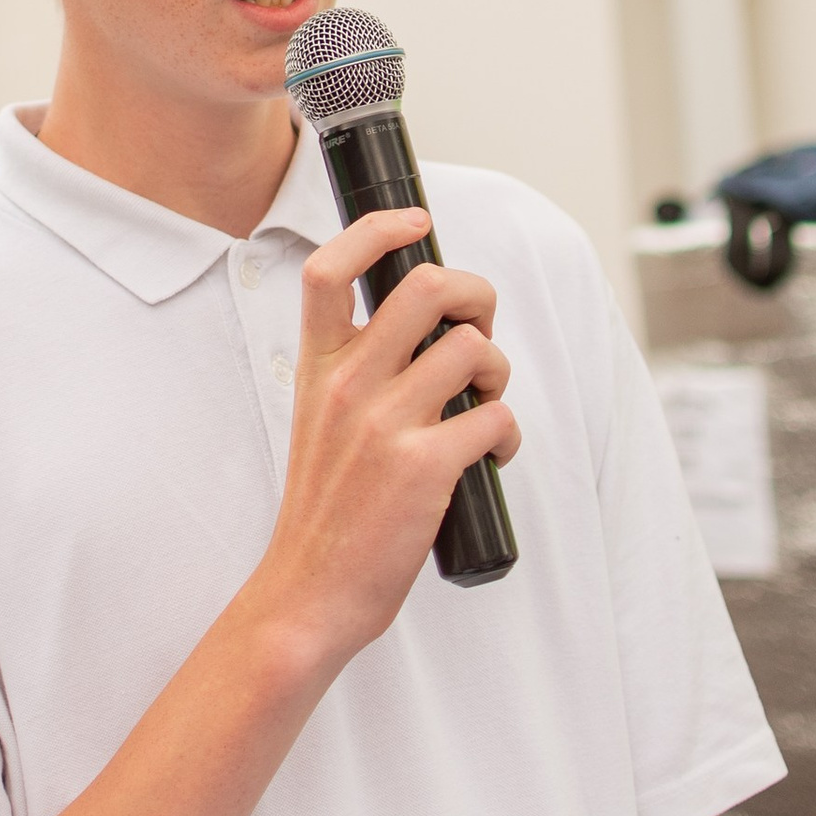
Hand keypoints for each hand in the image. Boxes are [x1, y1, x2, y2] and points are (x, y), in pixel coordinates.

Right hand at [246, 210, 518, 674]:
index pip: (330, 269)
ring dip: (498, 370)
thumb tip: (426, 336)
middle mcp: (348, 384)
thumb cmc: (323, 512)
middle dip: (476, 295)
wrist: (307, 592)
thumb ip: (355, 373)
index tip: (415, 223)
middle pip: (426, 288)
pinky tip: (493, 454)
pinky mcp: (424, 466)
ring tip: (488, 401)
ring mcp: (386, 423)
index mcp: (316, 368)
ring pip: (473, 349)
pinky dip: (508, 433)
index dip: (378, 230)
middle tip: (478, 327)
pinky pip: (495, 417)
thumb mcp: (317, 422)